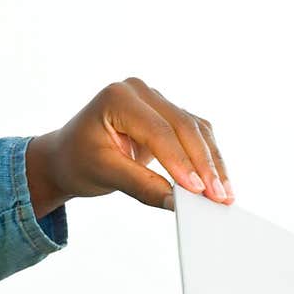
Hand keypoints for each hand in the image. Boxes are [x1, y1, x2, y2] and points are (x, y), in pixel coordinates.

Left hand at [27, 76, 233, 213]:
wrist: (68, 156)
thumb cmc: (78, 161)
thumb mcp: (104, 174)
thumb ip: (141, 185)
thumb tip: (177, 202)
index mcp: (117, 97)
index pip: (157, 130)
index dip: (180, 161)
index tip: (197, 190)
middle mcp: (140, 91)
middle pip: (183, 126)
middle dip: (204, 164)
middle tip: (219, 197)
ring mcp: (156, 99)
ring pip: (196, 129)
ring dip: (213, 162)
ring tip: (224, 194)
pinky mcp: (168, 114)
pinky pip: (196, 133)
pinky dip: (208, 158)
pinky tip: (218, 182)